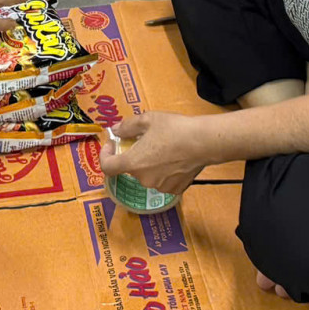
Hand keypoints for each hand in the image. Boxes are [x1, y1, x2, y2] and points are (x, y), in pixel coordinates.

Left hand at [99, 111, 213, 194]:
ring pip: (148, 175)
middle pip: (131, 168)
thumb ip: (127, 126)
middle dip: (135, 155)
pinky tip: (175, 159)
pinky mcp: (176, 190)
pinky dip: (164, 172)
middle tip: (146, 141)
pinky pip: (163, 181)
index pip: (107, 167)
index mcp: (133, 162)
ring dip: (150, 164)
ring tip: (164, 149)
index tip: (112, 145)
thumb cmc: (174, 129)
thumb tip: (115, 130)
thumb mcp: (147, 119)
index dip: (105, 156)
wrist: (203, 142)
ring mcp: (160, 187)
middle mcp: (144, 179)